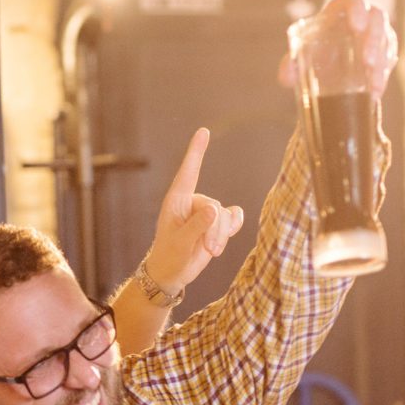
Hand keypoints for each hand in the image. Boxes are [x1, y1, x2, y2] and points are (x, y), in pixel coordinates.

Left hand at [141, 127, 245, 295]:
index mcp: (177, 200)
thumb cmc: (169, 256)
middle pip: (215, 207)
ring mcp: (206, 212)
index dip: (196, 151)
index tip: (203, 131)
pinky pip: (234, 217)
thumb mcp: (180, 243)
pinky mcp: (217, 224)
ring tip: (211, 251)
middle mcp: (192, 202)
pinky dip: (232, 229)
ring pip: (226, 215)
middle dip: (214, 230)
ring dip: (221, 235)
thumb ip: (197, 226)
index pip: (188, 171)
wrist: (173, 273)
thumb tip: (215, 210)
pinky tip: (223, 241)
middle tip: (208, 249)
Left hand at [277, 0, 399, 97]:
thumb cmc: (315, 55)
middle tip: (367, 62)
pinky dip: (383, 76)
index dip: (358, 9)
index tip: (357, 26)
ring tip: (373, 83)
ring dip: (381, 61)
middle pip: (377, 18)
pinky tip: (375, 92)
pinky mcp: (385, 51)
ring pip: (386, 40)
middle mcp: (363, 17)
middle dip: (374, 40)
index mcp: (341, 11)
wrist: (329, 72)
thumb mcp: (300, 59)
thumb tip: (286, 76)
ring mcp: (376, 34)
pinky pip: (389, 59)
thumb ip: (290, 65)